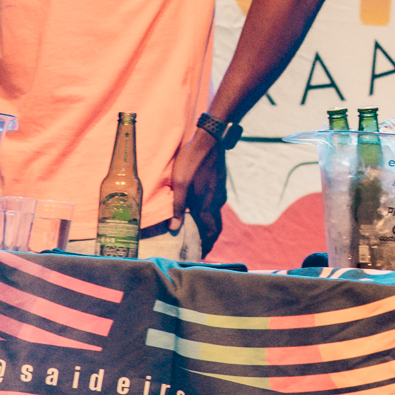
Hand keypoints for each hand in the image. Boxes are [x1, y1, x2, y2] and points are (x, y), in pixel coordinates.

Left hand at [171, 121, 226, 251]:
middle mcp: (216, 201)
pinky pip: (216, 204)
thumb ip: (178, 207)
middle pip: (216, 226)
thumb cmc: (191, 161)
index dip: (207, 245)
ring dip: (209, 225)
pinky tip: (200, 208)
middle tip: (200, 246)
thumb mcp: (180, 184)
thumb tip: (174, 228)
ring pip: (216, 214)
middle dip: (209, 238)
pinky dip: (210, 213)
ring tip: (198, 229)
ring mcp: (219, 192)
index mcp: (206, 205)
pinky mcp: (219, 183)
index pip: (211, 232)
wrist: (209, 140)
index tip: (202, 254)